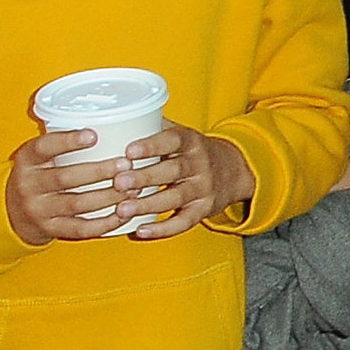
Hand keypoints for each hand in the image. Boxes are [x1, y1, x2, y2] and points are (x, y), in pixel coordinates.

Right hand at [3, 131, 134, 244]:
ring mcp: (38, 210)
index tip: (94, 135)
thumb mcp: (41, 155)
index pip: (44, 148)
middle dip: (99, 171)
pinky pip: (80, 228)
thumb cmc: (41, 173)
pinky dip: (105, 223)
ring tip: (134, 188)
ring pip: (77, 204)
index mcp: (27, 160)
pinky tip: (125, 214)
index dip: (68, 141)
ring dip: (108, 197)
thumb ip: (65, 142)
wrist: (13, 212)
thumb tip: (115, 121)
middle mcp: (29, 185)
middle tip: (127, 164)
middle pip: (65, 178)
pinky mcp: (50, 230)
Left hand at [116, 123, 256, 239]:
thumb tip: (115, 118)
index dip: (152, 145)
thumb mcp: (182, 134)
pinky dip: (162, 229)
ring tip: (122, 210)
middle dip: (145, 177)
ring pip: (175, 198)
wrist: (235, 171)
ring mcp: (203, 189)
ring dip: (147, 204)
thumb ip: (155, 127)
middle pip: (172, 171)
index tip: (129, 151)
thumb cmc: (194, 152)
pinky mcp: (203, 210)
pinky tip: (139, 231)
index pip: (173, 140)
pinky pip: (183, 222)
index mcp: (191, 142)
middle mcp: (199, 164)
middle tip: (119, 182)